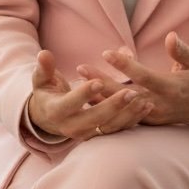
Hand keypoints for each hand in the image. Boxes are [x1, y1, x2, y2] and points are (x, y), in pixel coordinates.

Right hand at [27, 50, 152, 141]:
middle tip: (130, 92)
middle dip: (112, 107)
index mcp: (56, 111)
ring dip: (127, 115)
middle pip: (94, 119)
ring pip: (108, 127)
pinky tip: (147, 107)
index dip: (84, 94)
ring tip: (145, 101)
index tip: (99, 81)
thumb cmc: (47, 93)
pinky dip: (132, 120)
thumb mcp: (41, 80)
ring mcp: (86, 133)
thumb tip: (44, 53)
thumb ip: (44, 68)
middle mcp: (71, 126)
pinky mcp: (98, 134)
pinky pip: (117, 129)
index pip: (70, 104)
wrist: (47, 119)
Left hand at [78, 32, 188, 125]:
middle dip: (102, 82)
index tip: (106, 53)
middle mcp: (159, 104)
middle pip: (125, 94)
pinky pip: (122, 117)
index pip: (144, 76)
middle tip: (81, 68)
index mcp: (171, 88)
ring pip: (120, 108)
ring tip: (78, 83)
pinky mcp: (147, 122)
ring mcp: (152, 116)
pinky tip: (88, 99)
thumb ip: (181, 51)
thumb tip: (171, 36)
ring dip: (98, 96)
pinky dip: (105, 109)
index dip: (125, 65)